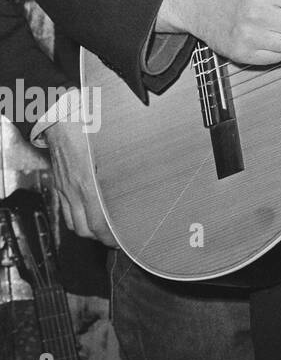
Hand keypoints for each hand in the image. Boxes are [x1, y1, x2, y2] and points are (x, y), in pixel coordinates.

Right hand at [45, 113, 114, 245]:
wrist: (61, 118)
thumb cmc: (88, 128)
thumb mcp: (112, 148)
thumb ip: (124, 167)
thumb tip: (143, 176)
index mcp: (88, 185)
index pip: (97, 225)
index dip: (109, 238)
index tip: (120, 241)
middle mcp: (73, 190)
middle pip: (83, 229)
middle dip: (99, 238)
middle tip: (115, 238)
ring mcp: (63, 188)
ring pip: (72, 221)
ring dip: (87, 230)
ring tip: (102, 230)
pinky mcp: (58, 183)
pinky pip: (65, 208)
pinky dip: (75, 217)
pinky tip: (87, 212)